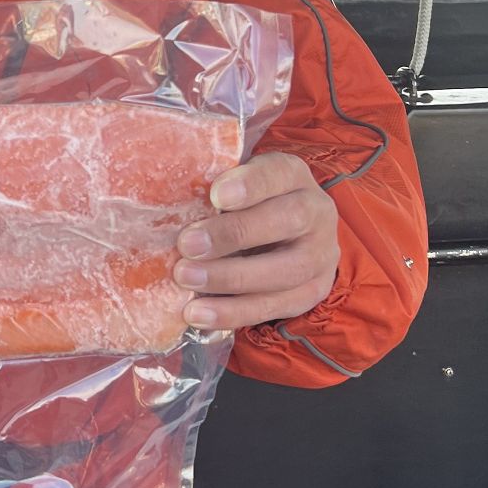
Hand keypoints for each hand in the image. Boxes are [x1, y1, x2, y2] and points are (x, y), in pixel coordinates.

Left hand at [173, 152, 339, 331]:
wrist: (289, 236)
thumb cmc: (245, 204)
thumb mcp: (233, 184)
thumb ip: (210, 186)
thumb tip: (167, 196)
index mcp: (294, 175)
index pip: (278, 173)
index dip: (249, 184)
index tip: (216, 196)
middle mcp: (316, 212)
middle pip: (286, 220)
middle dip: (234, 234)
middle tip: (187, 244)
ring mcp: (320, 255)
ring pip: (285, 271)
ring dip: (231, 278)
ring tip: (187, 280)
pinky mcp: (312, 292)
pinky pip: (277, 306)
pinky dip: (234, 312)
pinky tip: (199, 314)